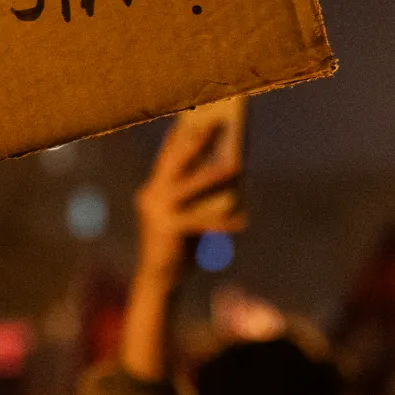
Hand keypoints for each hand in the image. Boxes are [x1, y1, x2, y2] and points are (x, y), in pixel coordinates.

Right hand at [133, 117, 246, 281]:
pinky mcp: (170, 230)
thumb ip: (197, 194)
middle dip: (195, 141)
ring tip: (237, 165)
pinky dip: (224, 220)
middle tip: (215, 124)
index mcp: (152, 190)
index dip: (180, 135)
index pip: (166, 156)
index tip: (194, 115)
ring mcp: (158, 213)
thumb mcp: (185, 214)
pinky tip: (242, 219)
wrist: (159, 279)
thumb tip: (228, 170)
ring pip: (190, 186)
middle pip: (175, 162)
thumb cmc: (179, 243)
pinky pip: (202, 221)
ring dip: (214, 174)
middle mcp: (151, 197)